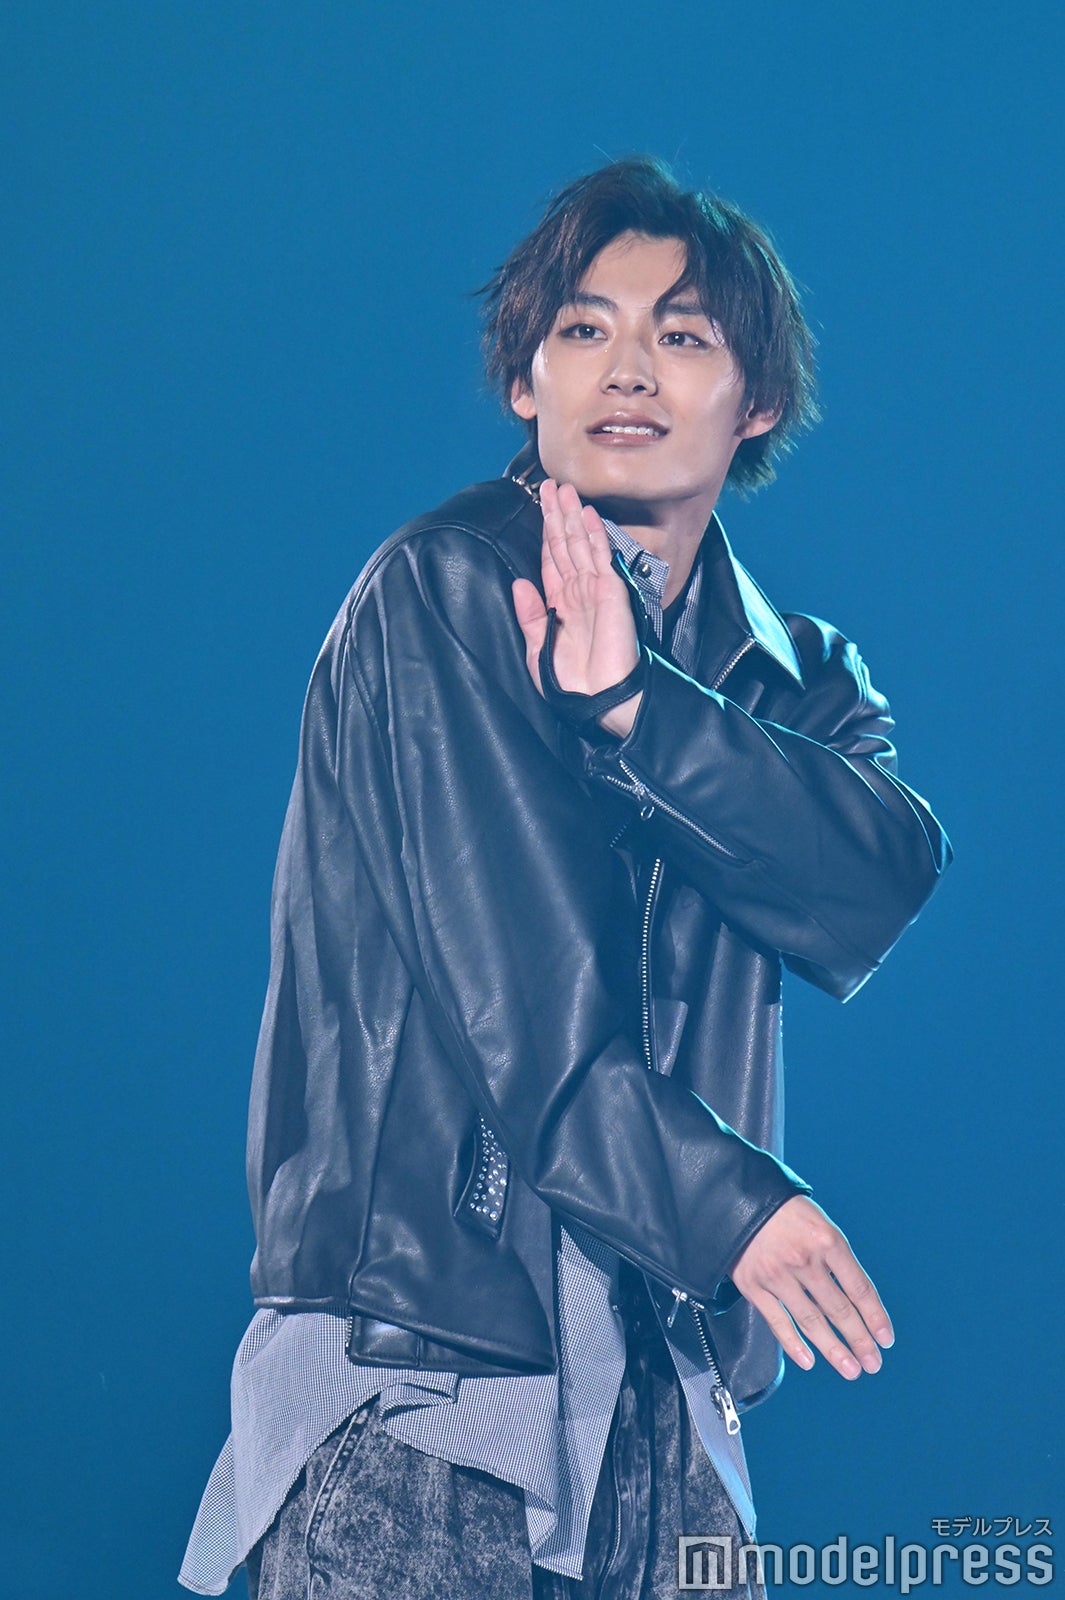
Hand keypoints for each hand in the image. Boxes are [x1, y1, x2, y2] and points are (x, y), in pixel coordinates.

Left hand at [511, 479, 642, 735]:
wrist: (599, 697)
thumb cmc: (571, 681)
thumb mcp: (538, 650)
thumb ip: (529, 617)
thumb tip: (518, 583)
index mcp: (559, 604)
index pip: (550, 559)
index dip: (544, 532)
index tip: (539, 506)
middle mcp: (577, 591)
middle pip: (564, 544)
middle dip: (556, 514)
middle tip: (549, 484)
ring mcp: (595, 589)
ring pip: (579, 544)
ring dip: (571, 516)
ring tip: (564, 489)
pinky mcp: (610, 592)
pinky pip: (599, 557)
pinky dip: (593, 535)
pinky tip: (587, 514)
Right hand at [730, 1196, 893, 1379]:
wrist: (737, 1197)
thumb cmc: (785, 1212)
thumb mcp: (820, 1224)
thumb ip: (836, 1259)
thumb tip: (856, 1301)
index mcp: (828, 1240)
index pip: (859, 1288)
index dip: (875, 1317)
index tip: (885, 1339)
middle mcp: (804, 1259)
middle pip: (839, 1309)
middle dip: (860, 1340)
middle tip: (873, 1363)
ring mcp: (777, 1274)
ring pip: (811, 1321)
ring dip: (834, 1350)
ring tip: (851, 1369)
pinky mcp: (753, 1284)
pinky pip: (777, 1321)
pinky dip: (793, 1344)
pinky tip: (809, 1361)